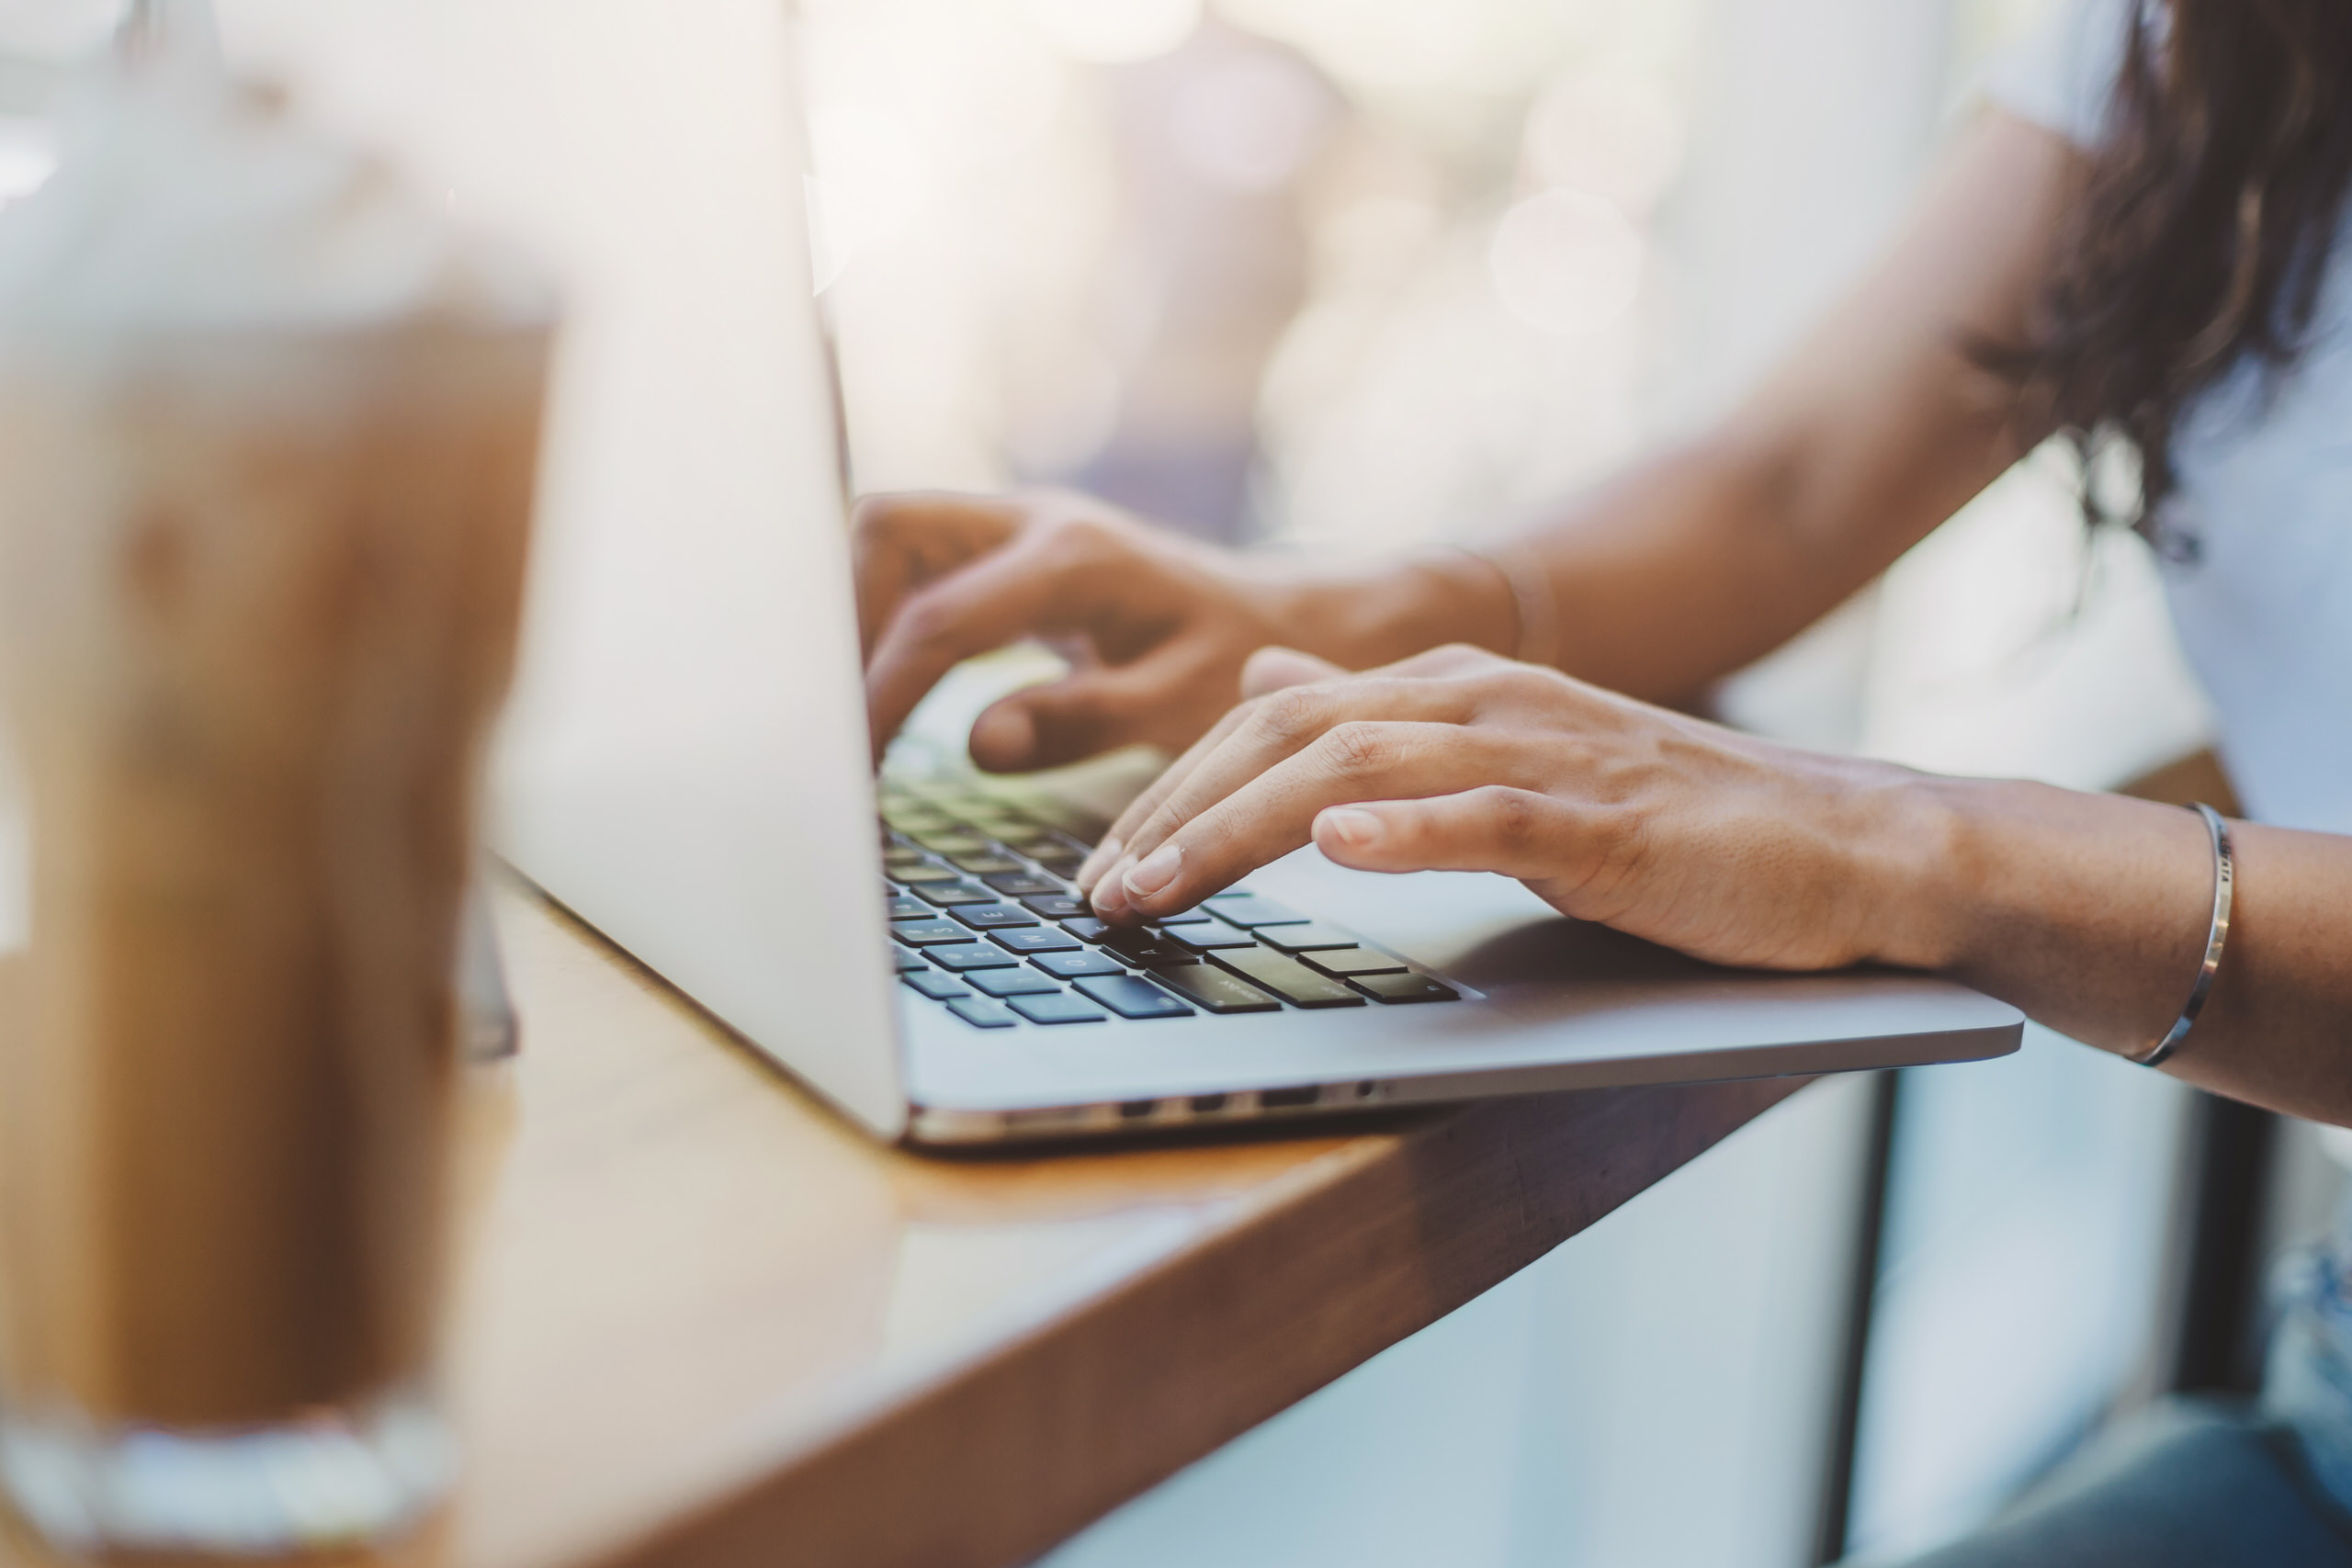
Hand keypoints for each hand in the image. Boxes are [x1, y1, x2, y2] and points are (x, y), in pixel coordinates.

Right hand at [854, 489, 1309, 770]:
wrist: (1277, 621)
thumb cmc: (1235, 665)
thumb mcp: (1178, 705)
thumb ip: (1084, 722)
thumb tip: (979, 745)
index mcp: (1073, 559)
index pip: (939, 620)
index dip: (882, 695)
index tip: (854, 771)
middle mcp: (1031, 522)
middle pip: (886, 532)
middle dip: (841, 624)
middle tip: (830, 727)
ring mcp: (1010, 527)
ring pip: (886, 537)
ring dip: (850, 616)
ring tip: (842, 716)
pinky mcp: (999, 551)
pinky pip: (909, 564)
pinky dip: (876, 620)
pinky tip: (872, 693)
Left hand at [1077, 645, 1940, 972]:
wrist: (1841, 839)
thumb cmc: (1669, 815)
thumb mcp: (1502, 752)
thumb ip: (1383, 723)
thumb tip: (1264, 686)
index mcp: (1451, 689)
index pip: (1272, 724)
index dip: (1173, 790)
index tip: (1102, 866)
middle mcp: (1483, 701)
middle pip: (1289, 738)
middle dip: (1176, 815)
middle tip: (1096, 895)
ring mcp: (1546, 756)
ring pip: (1361, 772)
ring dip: (1242, 831)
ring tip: (1157, 887)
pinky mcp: (1609, 823)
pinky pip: (1492, 818)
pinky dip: (1408, 831)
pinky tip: (1336, 849)